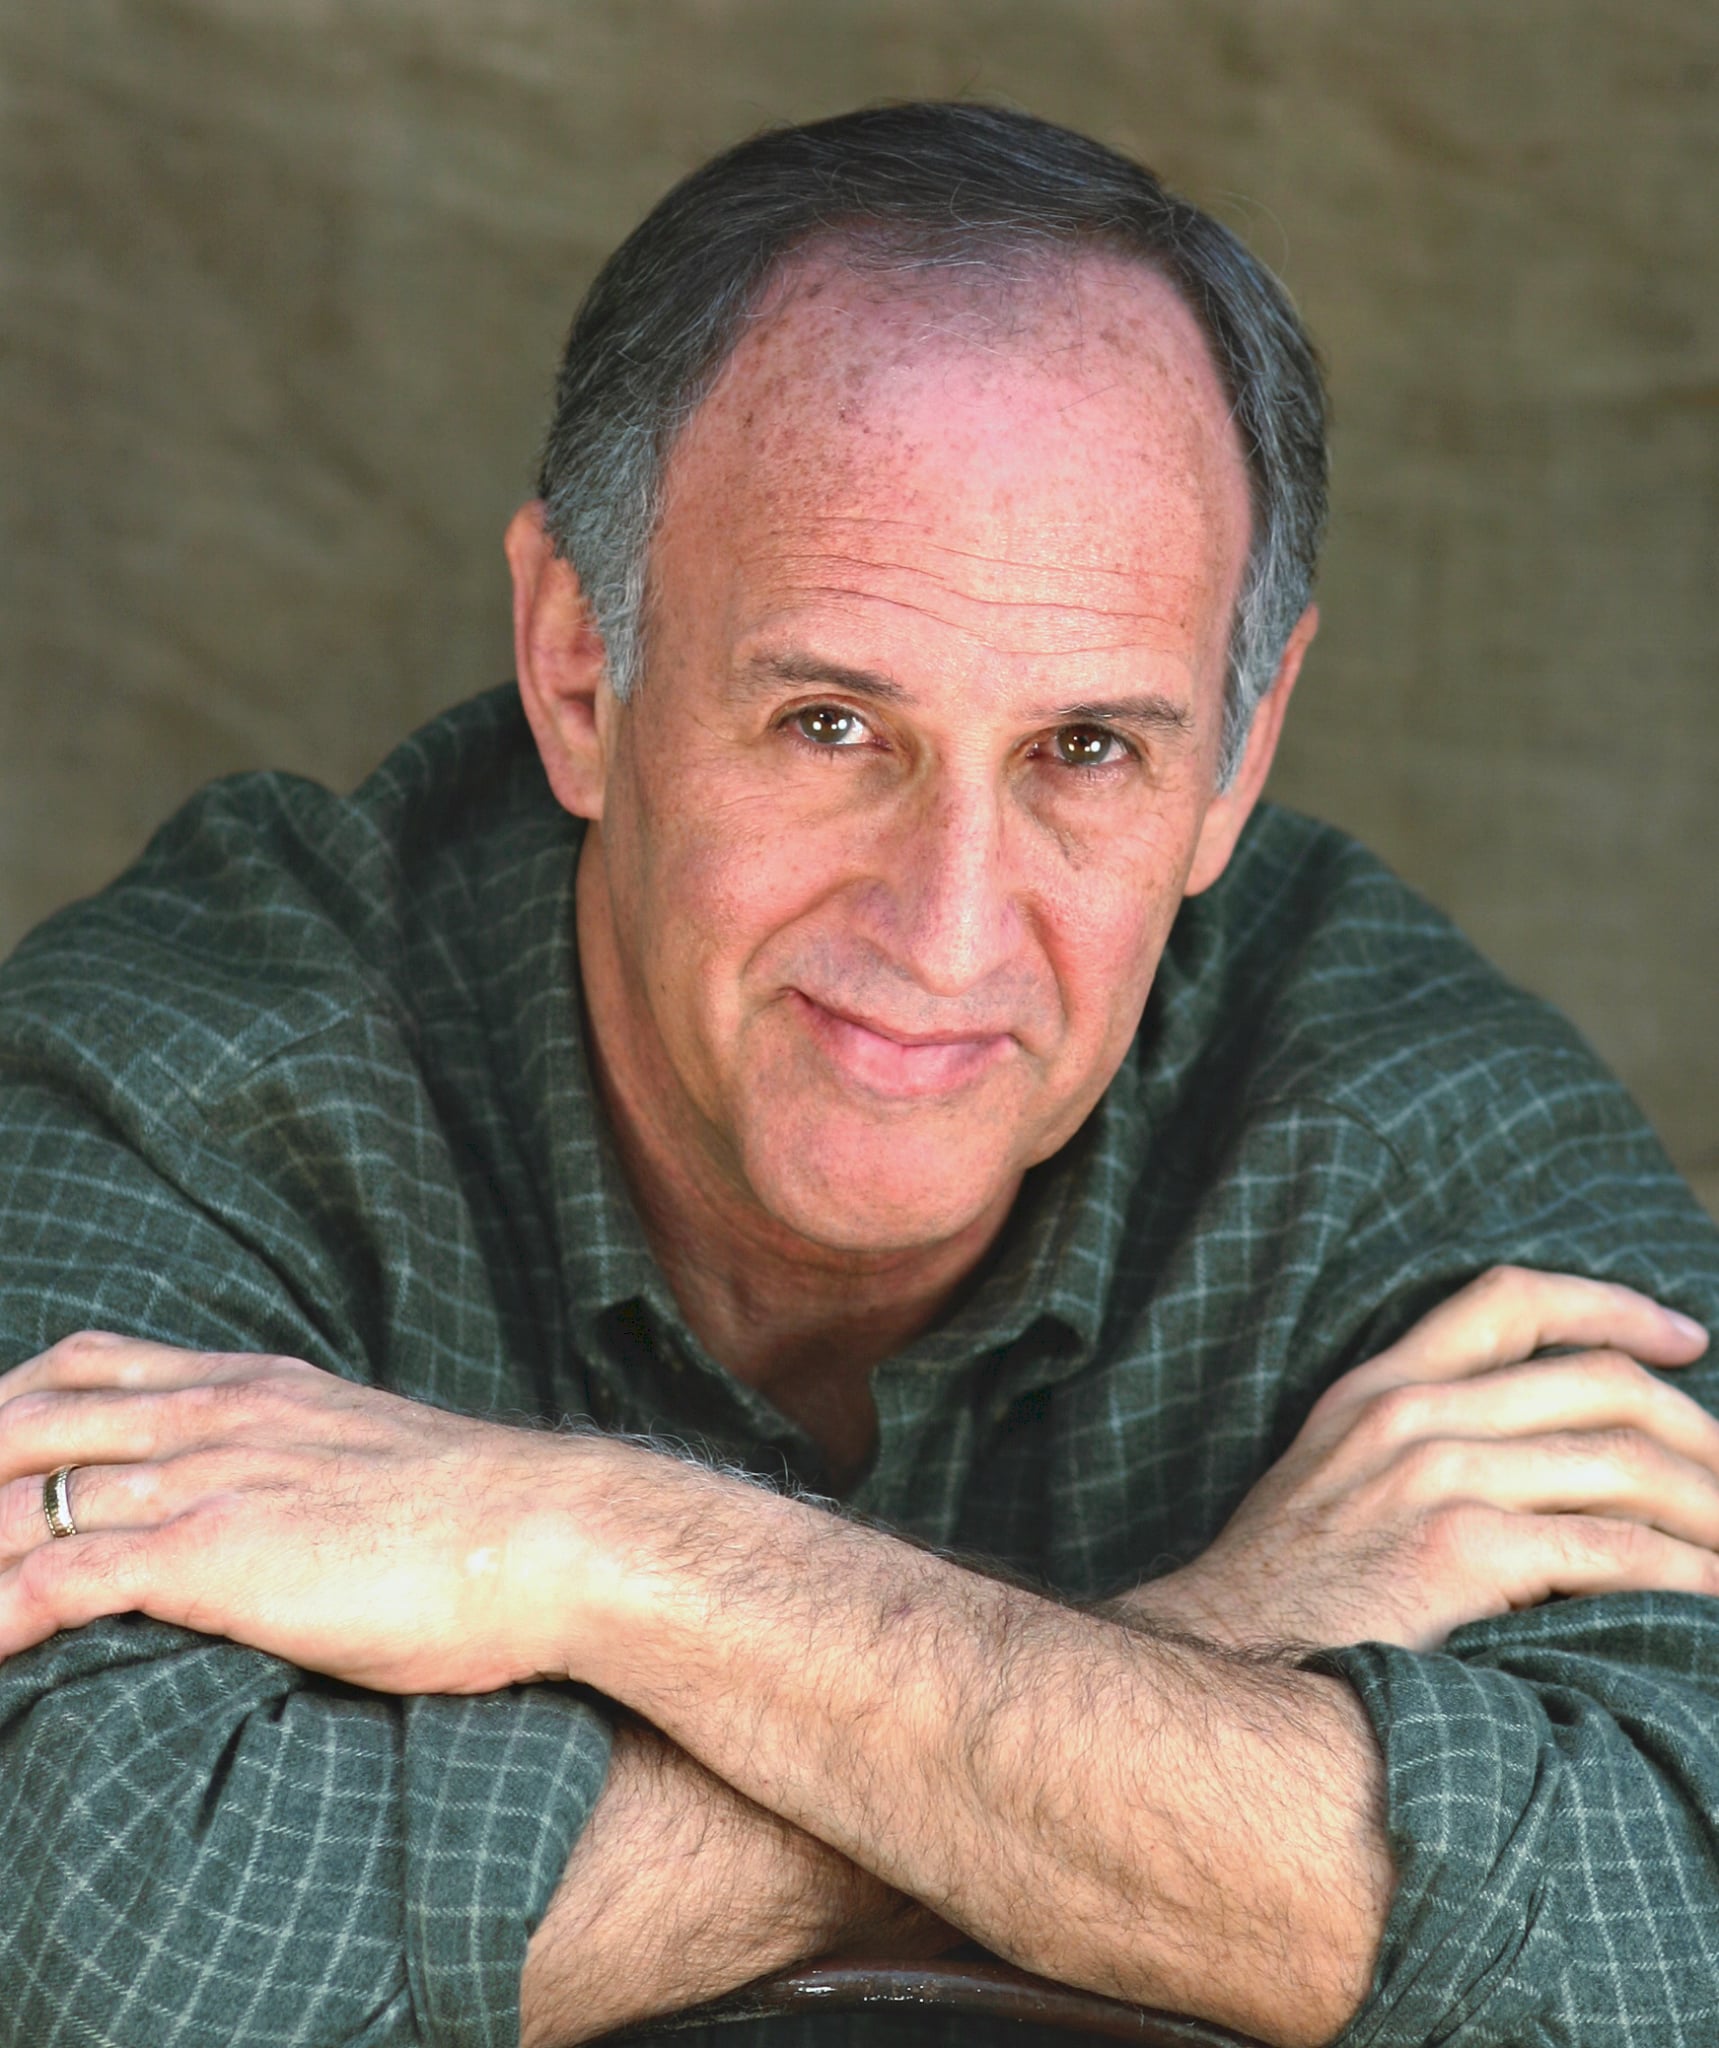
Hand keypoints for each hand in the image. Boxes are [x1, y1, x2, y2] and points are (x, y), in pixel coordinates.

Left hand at [0, 1331, 612, 1688]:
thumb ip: (303, 1460)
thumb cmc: (478, 1517)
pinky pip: (59, 1576)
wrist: (547, 1534)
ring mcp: (209, 1477)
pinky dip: (0, 1609)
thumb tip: (283, 1507)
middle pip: (30, 1417)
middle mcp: (214, 1414)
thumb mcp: (370, 1456)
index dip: (12, 1401)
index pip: (89, 1364)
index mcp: (253, 1386)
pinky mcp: (214, 1552)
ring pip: (23, 1493)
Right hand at [1116, 1267, 1715, 1652]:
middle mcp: (1409, 1413)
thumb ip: (1408, 1444)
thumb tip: (1524, 1458)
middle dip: (1697, 1428)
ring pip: (1622, 1462)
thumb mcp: (1329, 1478)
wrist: (1218, 1660)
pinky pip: (1610, 1549)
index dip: (1613, 1307)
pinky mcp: (1457, 1549)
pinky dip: (1683, 1574)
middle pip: (1597, 1383)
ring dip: (1710, 1506)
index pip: (1510, 1300)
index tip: (1685, 1337)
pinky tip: (1712, 1596)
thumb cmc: (1281, 1595)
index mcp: (1378, 1386)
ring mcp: (1434, 1476)